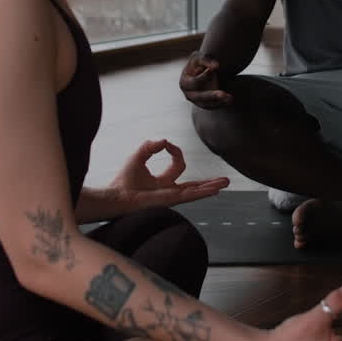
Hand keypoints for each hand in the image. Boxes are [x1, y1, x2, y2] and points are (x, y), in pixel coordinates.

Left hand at [111, 139, 228, 211]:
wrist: (116, 196)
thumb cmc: (123, 181)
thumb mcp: (138, 157)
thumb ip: (150, 146)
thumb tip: (165, 140)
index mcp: (162, 182)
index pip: (178, 166)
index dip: (176, 152)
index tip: (166, 144)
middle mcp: (169, 191)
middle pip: (193, 186)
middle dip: (208, 183)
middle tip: (224, 180)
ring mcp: (170, 197)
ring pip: (195, 192)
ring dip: (211, 187)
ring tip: (225, 184)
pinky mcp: (169, 200)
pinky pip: (189, 195)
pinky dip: (202, 192)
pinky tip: (213, 190)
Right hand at [179, 54, 233, 108]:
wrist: (203, 71)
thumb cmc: (199, 63)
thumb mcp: (200, 57)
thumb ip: (206, 60)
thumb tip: (216, 66)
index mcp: (184, 83)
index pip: (193, 83)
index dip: (203, 77)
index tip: (212, 70)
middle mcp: (189, 94)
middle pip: (200, 97)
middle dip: (211, 95)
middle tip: (223, 94)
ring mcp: (197, 101)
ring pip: (208, 104)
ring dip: (219, 101)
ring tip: (230, 97)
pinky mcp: (206, 105)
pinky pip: (214, 106)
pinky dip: (222, 103)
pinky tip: (231, 98)